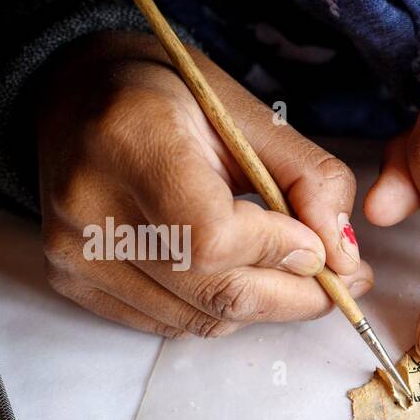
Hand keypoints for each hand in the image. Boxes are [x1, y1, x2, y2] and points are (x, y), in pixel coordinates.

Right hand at [37, 32, 371, 337]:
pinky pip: (172, 325)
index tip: (319, 245)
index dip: (280, 252)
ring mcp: (74, 250)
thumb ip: (310, 181)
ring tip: (286, 269)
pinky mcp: (74, 281)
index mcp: (134, 139)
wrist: (78, 94)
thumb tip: (345, 260)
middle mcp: (90, 202)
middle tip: (339, 281)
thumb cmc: (172, 99)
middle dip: (296, 296)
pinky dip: (218, 310)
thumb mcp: (252, 117)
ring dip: (262, 305)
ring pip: (202, 319)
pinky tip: (230, 272)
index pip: (215, 237)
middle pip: (214, 291)